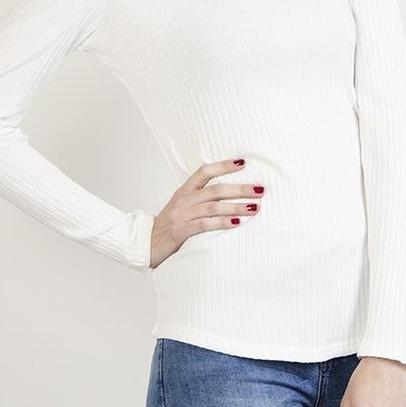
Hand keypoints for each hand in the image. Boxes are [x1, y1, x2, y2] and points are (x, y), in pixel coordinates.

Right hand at [149, 159, 263, 268]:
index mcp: (184, 190)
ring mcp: (182, 214)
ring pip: (213, 207)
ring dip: (236, 207)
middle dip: (240, 189)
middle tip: (260, 190)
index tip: (243, 163)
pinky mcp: (181, 231)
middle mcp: (184, 199)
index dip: (224, 166)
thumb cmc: (169, 225)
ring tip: (254, 208)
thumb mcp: (182, 206)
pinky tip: (237, 223)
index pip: (205, 171)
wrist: (145, 243)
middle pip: (216, 189)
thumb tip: (228, 194)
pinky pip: (205, 224)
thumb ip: (199, 198)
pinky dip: (222, 222)